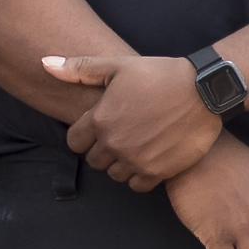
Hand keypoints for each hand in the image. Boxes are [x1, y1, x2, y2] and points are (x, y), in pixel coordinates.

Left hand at [42, 49, 220, 192]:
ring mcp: (135, 160)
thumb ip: (79, 69)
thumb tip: (44, 63)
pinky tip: (150, 158)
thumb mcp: (118, 65)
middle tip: (122, 134)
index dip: (84, 136)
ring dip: (122, 163)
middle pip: (94, 160)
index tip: (99, 128)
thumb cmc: (160, 74)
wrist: (204, 90)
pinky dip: (141, 175)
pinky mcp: (157, 172)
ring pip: (115, 174)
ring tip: (137, 145)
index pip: (74, 142)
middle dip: (103, 149)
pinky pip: (137, 185)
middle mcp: (114, 143)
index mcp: (100, 119)